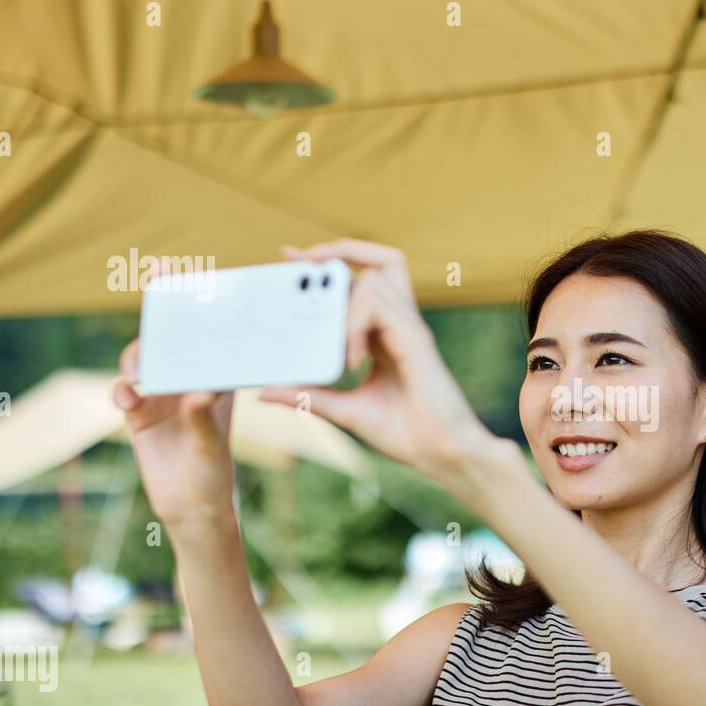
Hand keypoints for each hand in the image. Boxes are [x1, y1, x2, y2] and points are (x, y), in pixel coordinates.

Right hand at [112, 339, 236, 530]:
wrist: (190, 506)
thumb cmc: (212, 473)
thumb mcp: (211, 446)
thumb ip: (202, 419)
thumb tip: (198, 394)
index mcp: (216, 385)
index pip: (208, 348)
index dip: (199, 328)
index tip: (186, 316)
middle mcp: (188, 386)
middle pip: (170, 349)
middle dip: (160, 338)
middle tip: (151, 342)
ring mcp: (162, 399)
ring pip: (144, 364)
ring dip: (136, 359)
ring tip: (135, 372)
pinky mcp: (139, 415)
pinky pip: (124, 393)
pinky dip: (121, 391)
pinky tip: (126, 398)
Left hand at [259, 239, 497, 484]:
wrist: (442, 454)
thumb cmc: (405, 433)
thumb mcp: (345, 410)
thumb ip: (309, 395)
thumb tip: (264, 392)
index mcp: (386, 335)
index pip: (363, 281)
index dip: (332, 261)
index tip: (292, 258)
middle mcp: (401, 324)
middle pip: (379, 261)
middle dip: (337, 251)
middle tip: (296, 259)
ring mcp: (410, 328)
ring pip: (375, 278)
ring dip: (344, 302)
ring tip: (335, 345)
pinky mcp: (416, 340)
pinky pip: (379, 307)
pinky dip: (355, 326)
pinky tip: (352, 360)